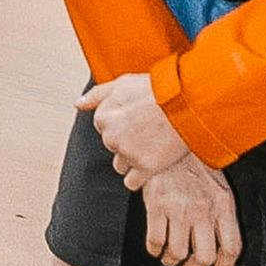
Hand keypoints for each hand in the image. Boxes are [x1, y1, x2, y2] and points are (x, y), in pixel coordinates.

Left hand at [77, 70, 194, 187]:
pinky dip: (138, 177)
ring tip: (151, 146)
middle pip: (112, 145)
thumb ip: (97, 95)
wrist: (187, 103)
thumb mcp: (123, 83)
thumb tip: (78, 104)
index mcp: (103, 117)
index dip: (120, 121)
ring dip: (131, 159)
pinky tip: (149, 166)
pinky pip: (131, 182)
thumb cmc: (158, 90)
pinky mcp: (145, 168)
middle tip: (146, 130)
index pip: (102, 125)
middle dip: (125, 140)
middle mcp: (111, 137)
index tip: (135, 117)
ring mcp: (128, 154)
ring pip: (120, 165)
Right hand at [135, 154, 243, 265]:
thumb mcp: (218, 185)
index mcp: (223, 205)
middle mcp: (203, 210)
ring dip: (171, 260)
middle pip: (204, 256)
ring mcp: (179, 208)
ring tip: (169, 257)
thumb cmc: (194, 162)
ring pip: (178, 252)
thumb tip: (220, 240)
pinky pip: (155, 240)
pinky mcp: (156, 205)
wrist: (171, 136)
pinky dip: (154, 249)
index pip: (231, 247)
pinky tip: (154, 246)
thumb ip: (221, 212)